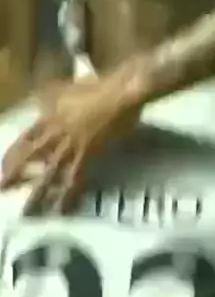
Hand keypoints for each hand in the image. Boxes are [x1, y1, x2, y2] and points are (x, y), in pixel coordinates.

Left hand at [0, 69, 141, 214]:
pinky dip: (69, 195)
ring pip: (50, 172)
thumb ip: (49, 98)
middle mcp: (56, 133)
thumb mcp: (64, 88)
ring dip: (37, 192)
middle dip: (15, 173)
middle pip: (30, 157)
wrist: (120, 93)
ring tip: (28, 209)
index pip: (25, 139)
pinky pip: (76, 178)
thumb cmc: (97, 87)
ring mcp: (72, 145)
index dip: (12, 155)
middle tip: (3, 189)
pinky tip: (63, 209)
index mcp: (49, 116)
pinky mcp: (89, 155)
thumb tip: (38, 104)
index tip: (2, 168)